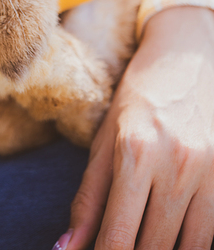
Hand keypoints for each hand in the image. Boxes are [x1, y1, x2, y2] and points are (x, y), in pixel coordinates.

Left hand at [65, 6, 213, 249]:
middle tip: (118, 247)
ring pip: (190, 247)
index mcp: (135, 152)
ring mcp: (209, 172)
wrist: (185, 57)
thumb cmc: (137, 98)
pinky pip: (212, 233)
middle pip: (154, 247)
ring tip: (144, 240)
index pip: (118, 236)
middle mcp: (176, 164)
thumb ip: (87, 199)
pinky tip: (173, 234)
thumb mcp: (104, 141)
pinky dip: (192, 242)